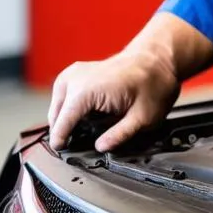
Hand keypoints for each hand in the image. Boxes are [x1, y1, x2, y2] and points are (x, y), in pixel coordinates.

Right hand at [47, 48, 179, 151]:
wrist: (156, 58)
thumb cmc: (153, 83)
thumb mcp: (144, 116)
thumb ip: (120, 135)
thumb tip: (100, 148)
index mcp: (87, 90)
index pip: (61, 124)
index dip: (61, 141)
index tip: (61, 153)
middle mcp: (76, 79)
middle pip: (56, 116)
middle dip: (64, 131)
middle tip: (79, 145)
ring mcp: (73, 73)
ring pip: (56, 108)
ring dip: (65, 120)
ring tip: (83, 131)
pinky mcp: (75, 73)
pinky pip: (62, 98)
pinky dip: (68, 109)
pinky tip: (84, 117)